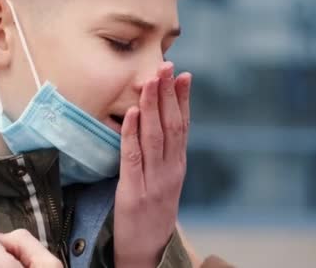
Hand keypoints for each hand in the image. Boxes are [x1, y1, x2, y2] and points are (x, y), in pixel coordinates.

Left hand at [114, 61, 190, 266]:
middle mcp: (171, 170)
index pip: (183, 125)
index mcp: (178, 166)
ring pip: (155, 136)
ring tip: (150, 80)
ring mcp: (154, 181)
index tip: (183, 74)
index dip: (183, 99)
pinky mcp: (134, 192)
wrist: (149, 252)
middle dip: (168, 93)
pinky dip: (132, 133)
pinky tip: (132, 113)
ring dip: (151, 105)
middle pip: (171, 125)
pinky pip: (133, 157)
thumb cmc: (154, 214)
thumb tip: (161, 124)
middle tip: (166, 66)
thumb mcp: (167, 182)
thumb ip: (166, 155)